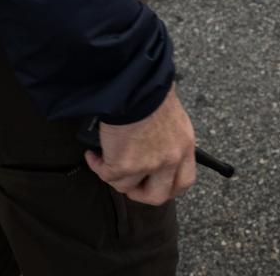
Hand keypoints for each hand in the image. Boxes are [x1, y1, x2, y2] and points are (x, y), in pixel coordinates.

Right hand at [85, 86, 196, 204]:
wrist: (135, 84)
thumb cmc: (151, 90)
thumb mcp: (171, 116)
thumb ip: (168, 138)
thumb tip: (154, 148)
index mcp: (185, 146)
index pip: (184, 181)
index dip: (168, 188)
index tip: (155, 184)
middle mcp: (170, 159)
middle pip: (158, 196)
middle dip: (140, 193)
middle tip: (130, 183)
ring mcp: (148, 164)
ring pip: (127, 187)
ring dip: (115, 176)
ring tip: (106, 160)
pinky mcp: (124, 164)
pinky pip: (107, 175)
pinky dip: (97, 166)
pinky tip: (94, 156)